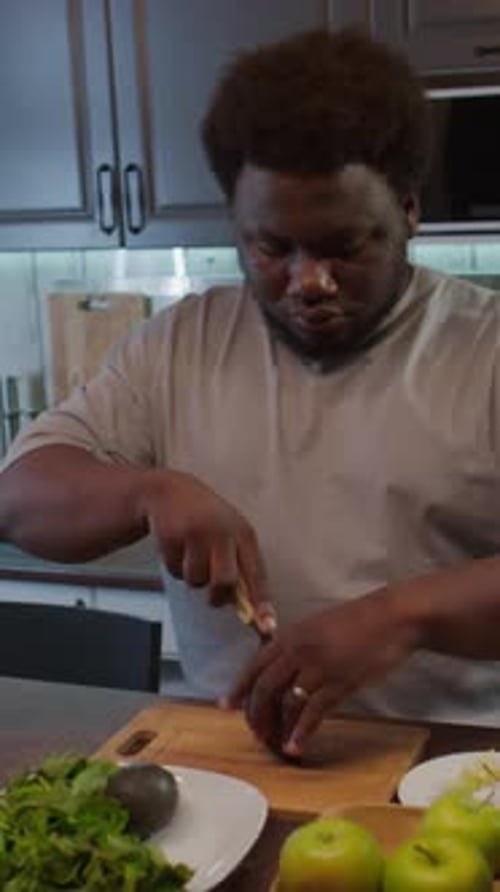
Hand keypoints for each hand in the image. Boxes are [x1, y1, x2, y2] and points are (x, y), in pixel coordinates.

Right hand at [143, 469, 275, 635]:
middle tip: (213, 596)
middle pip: (225, 581)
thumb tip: (251, 610)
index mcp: (244, 533)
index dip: (261, 603)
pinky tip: (178, 546)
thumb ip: (241, 567)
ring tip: (192, 554)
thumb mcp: (230, 536)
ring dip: (193, 576)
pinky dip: (175, 566)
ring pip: (196, 579)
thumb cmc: (206, 519)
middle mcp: (223, 531)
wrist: (171, 492)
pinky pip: (175, 570)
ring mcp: (197, 532)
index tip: (266, 627)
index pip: (256, 574)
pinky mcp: (173, 535)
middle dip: (217, 595)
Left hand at [227, 587, 419, 756]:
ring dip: (277, 728)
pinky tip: (296, 747)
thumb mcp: (318, 627)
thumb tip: (283, 669)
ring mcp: (318, 667)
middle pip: (264, 688)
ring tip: (275, 744)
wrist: (393, 617)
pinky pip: (312, 713)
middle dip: (255, 714)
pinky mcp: (339, 683)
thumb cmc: (359, 622)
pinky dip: (301, 733)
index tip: (226, 705)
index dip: (239, 688)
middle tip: (256, 733)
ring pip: (285, 703)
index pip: (254, 665)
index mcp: (291, 635)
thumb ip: (298, 646)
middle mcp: (298, 650)